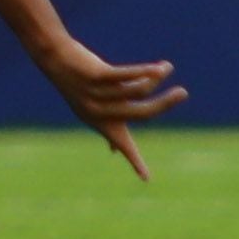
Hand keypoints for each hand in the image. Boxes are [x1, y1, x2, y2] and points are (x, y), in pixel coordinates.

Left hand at [33, 38, 187, 179]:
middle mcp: (99, 111)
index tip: (146, 179)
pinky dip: (145, 71)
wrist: (54, 59)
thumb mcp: (90, 110)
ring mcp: (96, 93)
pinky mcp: (95, 74)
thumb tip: (115, 151)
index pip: (123, 144)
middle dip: (165, 104)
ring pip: (137, 89)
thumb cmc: (77, 86)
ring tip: (166, 68)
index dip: (135, 161)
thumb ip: (107, 127)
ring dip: (156, 77)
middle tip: (183, 93)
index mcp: (100, 122)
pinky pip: (125, 74)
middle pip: (142, 112)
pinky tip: (160, 68)